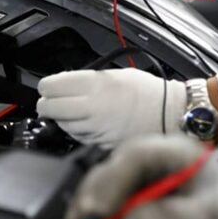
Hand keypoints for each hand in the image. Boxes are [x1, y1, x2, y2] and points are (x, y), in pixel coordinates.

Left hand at [36, 69, 187, 146]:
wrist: (171, 115)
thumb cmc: (149, 92)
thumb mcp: (116, 74)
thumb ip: (89, 80)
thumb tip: (66, 84)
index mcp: (95, 85)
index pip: (52, 86)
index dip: (46, 86)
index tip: (47, 86)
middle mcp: (93, 108)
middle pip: (50, 108)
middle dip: (46, 104)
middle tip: (49, 101)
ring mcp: (96, 129)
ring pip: (62, 125)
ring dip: (60, 119)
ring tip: (68, 112)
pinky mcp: (101, 144)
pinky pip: (78, 138)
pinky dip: (75, 131)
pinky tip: (82, 124)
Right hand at [67, 136, 217, 218]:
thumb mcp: (210, 218)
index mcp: (170, 153)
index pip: (129, 160)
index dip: (107, 184)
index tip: (95, 213)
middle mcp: (150, 166)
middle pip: (106, 180)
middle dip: (90, 212)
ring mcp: (142, 188)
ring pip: (102, 202)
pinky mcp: (138, 211)